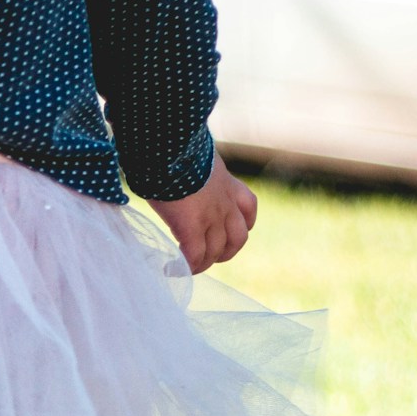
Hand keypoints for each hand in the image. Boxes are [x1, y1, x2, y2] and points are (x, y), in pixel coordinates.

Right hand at [147, 155, 258, 274]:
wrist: (168, 148)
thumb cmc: (173, 146)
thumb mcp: (194, 154)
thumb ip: (194, 165)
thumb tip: (174, 163)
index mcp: (228, 183)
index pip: (248, 208)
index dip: (242, 224)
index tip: (226, 231)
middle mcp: (225, 203)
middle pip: (238, 238)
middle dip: (226, 252)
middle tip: (209, 257)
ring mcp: (210, 217)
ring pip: (216, 251)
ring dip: (204, 263)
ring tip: (189, 267)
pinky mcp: (191, 227)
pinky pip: (192, 256)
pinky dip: (184, 267)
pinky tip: (171, 269)